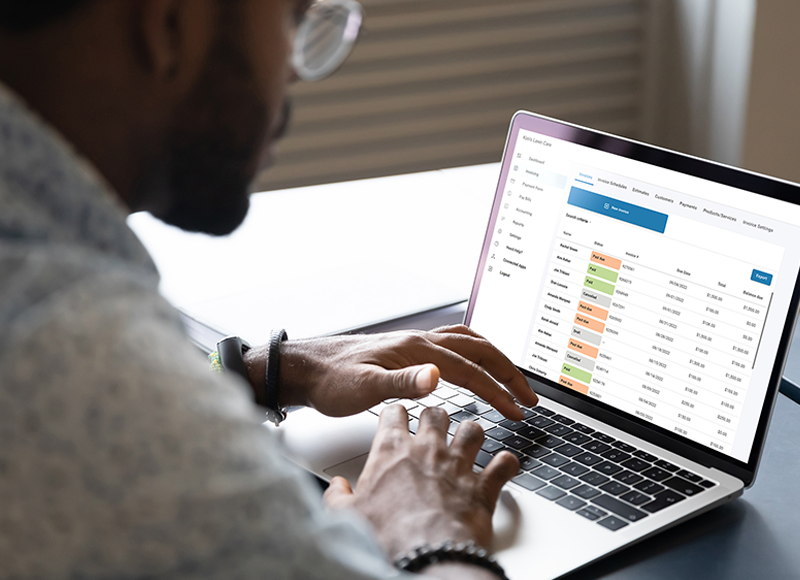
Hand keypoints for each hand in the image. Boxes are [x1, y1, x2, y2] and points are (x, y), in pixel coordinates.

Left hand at [245, 325, 537, 419]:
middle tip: (529, 398)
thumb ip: (401, 383)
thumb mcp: (363, 388)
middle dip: (508, 373)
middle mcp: (421, 341)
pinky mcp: (409, 348)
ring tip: (513, 381)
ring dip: (496, 360)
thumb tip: (437, 377)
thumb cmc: (332, 381)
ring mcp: (416, 342)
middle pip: (479, 350)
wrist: (308, 367)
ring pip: (470, 342)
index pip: (470, 370)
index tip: (518, 412)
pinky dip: (475, 352)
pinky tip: (474, 364)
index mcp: (416, 350)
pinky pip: (454, 342)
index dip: (498, 392)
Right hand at [324, 405, 518, 557]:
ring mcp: (459, 465)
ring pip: (473, 429)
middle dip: (435, 417)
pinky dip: (506, 464)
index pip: (394, 412)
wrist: (427, 557)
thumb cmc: (389, 536)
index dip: (395, 413)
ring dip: (472, 433)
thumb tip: (335, 489)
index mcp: (393, 450)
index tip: (396, 418)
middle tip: (434, 426)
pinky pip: (504, 464)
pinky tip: (503, 466)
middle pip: (436, 412)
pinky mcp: (484, 486)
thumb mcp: (348, 516)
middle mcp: (429, 449)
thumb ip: (338, 497)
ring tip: (468, 440)